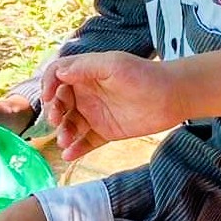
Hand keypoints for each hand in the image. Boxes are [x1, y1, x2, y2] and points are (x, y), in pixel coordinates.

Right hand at [40, 52, 182, 159]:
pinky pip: (85, 141)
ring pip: (70, 124)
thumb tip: (60, 73)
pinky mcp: (105, 131)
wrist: (172, 97)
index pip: (57, 76)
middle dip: (54, 111)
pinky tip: (69, 155)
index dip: (48, 85)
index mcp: (86, 73)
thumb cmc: (144, 75)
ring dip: (63, 132)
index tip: (48, 98)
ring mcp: (95, 113)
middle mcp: (87, 93)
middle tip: (57, 121)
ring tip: (65, 141)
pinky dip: (76, 149)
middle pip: (59, 102)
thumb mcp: (114, 65)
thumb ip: (85, 67)